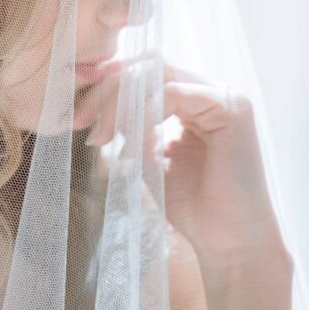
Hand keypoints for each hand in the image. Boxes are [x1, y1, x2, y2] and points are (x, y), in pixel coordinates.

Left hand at [81, 57, 285, 263]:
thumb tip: (97, 106)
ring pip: (157, 74)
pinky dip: (144, 115)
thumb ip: (130, 127)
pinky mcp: (231, 109)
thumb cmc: (192, 206)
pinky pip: (174, 93)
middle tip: (80, 120)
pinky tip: (133, 145)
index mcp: (193, 98)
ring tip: (102, 137)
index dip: (106, 86)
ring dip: (120, 103)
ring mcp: (225, 96)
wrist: (228, 243)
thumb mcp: (148, 157)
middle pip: (147, 66)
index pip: (144, 71)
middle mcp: (210, 90)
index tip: (77, 115)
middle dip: (106, 90)